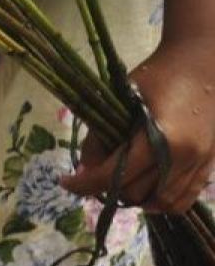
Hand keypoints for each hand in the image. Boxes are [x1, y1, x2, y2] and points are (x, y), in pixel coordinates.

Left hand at [61, 42, 214, 213]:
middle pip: (137, 192)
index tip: (66, 182)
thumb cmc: (157, 75)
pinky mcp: (209, 163)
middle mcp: (185, 156)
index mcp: (162, 137)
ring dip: (135, 198)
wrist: (201, 63)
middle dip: (109, 187)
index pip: (116, 175)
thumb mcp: (120, 98)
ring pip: (162, 203)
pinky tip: (145, 189)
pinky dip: (161, 201)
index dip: (85, 183)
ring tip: (118, 182)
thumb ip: (101, 135)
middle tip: (93, 174)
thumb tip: (84, 168)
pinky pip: (184, 198)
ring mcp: (201, 162)